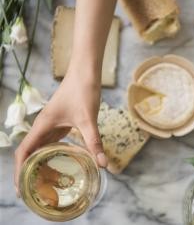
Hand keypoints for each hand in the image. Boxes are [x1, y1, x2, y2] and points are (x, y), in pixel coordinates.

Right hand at [14, 66, 107, 195]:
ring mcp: (52, 123)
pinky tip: (61, 161)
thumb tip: (103, 164)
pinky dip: (53, 153)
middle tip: (35, 191)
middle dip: (29, 171)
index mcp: (42, 126)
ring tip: (45, 181)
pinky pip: (53, 141)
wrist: (85, 72)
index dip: (20, 171)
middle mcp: (43, 126)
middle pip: (30, 152)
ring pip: (41, 146)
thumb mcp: (88, 120)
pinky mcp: (62, 121)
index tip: (22, 189)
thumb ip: (94, 142)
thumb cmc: (82, 91)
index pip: (24, 153)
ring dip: (40, 162)